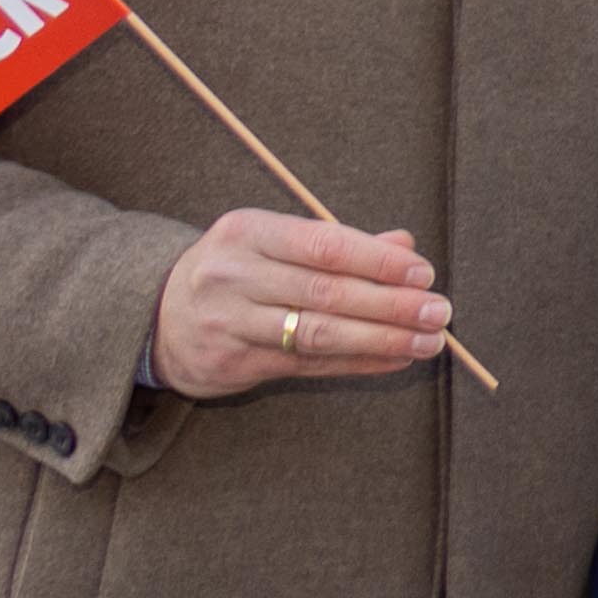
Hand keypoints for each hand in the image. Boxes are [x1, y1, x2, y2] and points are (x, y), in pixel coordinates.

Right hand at [146, 209, 451, 397]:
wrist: (158, 317)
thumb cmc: (238, 271)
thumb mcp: (275, 242)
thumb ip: (340, 243)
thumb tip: (406, 244)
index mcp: (247, 232)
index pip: (324, 245)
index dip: (379, 261)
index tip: (424, 273)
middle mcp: (232, 276)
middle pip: (326, 293)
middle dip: (392, 305)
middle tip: (439, 312)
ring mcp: (228, 323)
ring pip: (319, 334)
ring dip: (382, 340)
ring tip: (428, 342)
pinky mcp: (231, 363)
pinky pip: (307, 365)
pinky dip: (359, 362)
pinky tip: (395, 359)